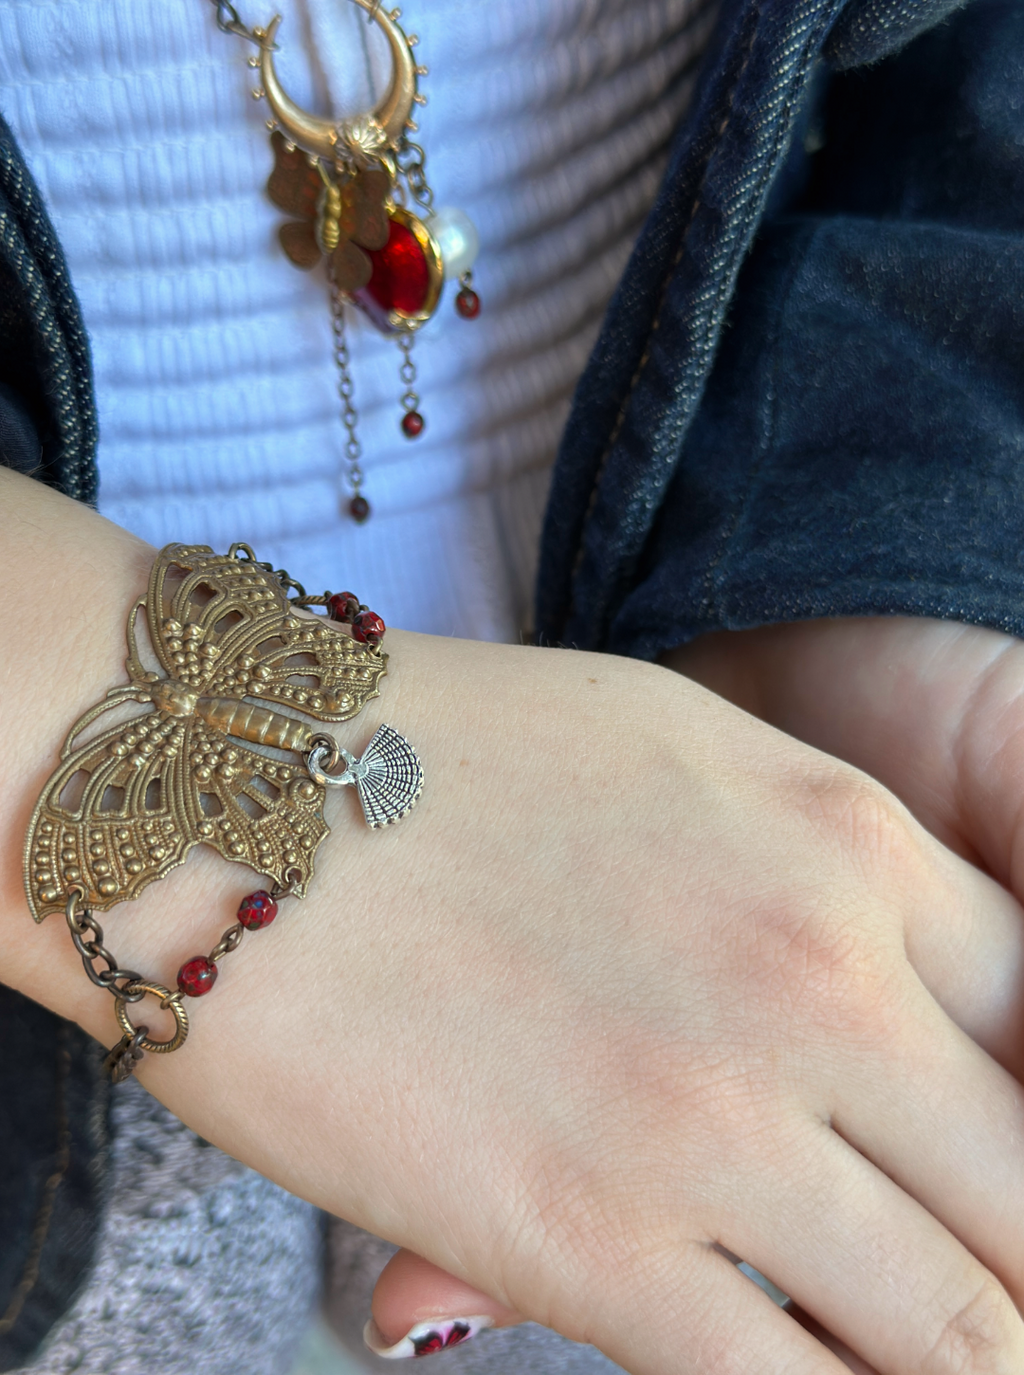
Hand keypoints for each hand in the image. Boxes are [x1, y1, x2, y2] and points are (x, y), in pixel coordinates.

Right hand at [366, 616, 1023, 1372]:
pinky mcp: (585, 1238)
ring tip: (910, 1347)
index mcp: (852, 847)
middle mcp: (821, 980)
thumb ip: (815, 881)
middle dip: (1020, 1257)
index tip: (986, 1170)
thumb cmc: (448, 755)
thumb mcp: (683, 758)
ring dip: (958, 1355)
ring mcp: (711, 1117)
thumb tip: (890, 1000)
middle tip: (983, 1288)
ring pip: (961, 1332)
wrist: (226, 789)